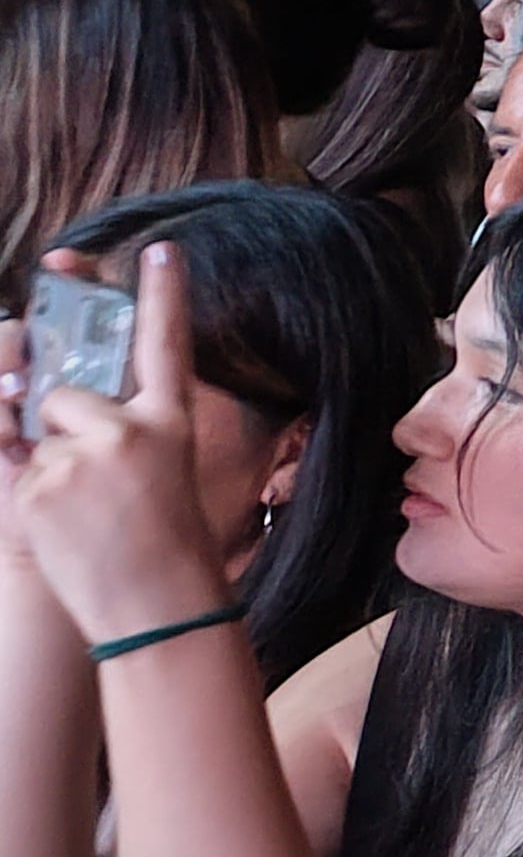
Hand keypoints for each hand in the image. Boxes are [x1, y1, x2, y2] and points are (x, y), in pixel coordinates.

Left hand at [6, 245, 234, 647]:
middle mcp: (132, 430)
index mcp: (170, 422)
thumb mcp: (158, 468)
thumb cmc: (160, 539)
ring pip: (37, 434)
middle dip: (62, 428)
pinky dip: (30, 495)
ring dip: (46, 465)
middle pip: (65, 396)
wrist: (154, 606)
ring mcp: (85, 457)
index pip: (165, 343)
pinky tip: (66, 527)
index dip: (162, 294)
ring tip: (85, 512)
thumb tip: (46, 395)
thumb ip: (116, 426)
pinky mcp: (42, 485)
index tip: (158, 250)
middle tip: (100, 482)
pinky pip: (18, 469)